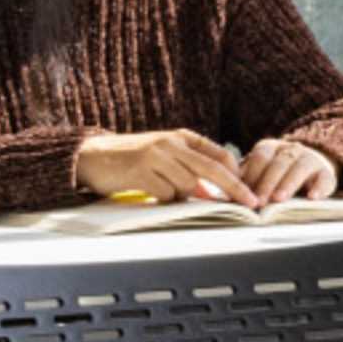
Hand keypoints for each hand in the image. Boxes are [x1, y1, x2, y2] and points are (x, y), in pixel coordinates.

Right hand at [74, 129, 256, 205]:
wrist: (91, 156)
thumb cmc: (132, 160)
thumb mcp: (164, 155)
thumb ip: (188, 169)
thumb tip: (213, 192)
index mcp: (182, 137)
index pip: (219, 155)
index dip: (237, 174)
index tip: (251, 191)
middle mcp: (172, 143)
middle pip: (213, 169)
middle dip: (235, 188)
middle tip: (251, 204)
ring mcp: (156, 156)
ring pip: (189, 184)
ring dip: (185, 196)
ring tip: (164, 192)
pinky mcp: (140, 171)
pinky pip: (166, 193)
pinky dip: (164, 199)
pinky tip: (150, 193)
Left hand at [240, 138, 339, 204]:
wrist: (309, 168)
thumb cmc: (275, 176)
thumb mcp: (259, 173)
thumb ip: (245, 182)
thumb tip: (225, 197)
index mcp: (270, 148)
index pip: (260, 156)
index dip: (252, 175)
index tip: (243, 193)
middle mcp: (291, 150)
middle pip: (279, 163)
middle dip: (267, 183)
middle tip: (259, 202)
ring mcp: (311, 159)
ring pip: (300, 167)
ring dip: (288, 184)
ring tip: (279, 199)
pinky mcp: (327, 173)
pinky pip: (325, 178)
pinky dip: (320, 187)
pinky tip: (313, 197)